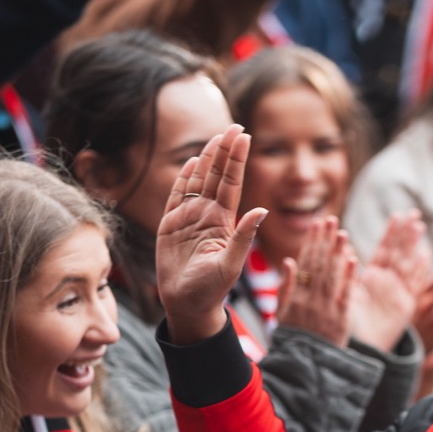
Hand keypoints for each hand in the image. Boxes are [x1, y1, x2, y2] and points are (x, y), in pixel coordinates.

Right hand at [157, 125, 265, 342]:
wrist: (187, 305)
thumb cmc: (211, 291)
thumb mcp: (230, 265)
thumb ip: (243, 237)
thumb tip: (262, 210)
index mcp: (223, 222)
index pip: (232, 183)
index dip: (237, 159)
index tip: (245, 136)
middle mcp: (208, 215)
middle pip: (217, 176)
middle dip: (225, 151)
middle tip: (235, 126)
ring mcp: (189, 218)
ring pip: (199, 181)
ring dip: (208, 159)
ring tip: (218, 137)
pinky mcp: (170, 225)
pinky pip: (177, 195)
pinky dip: (184, 178)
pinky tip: (193, 161)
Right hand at [277, 216, 356, 346]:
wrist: (305, 367)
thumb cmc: (293, 338)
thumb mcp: (282, 314)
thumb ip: (286, 287)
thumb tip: (289, 261)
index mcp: (295, 297)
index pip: (305, 264)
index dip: (312, 243)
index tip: (317, 224)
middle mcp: (310, 301)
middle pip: (319, 265)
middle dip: (325, 241)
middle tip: (331, 220)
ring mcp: (326, 310)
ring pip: (332, 277)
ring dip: (338, 253)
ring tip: (343, 233)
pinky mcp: (341, 320)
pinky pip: (345, 295)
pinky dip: (349, 277)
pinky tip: (353, 259)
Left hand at [350, 211, 429, 352]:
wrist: (359, 348)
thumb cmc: (349, 323)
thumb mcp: (346, 293)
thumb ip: (346, 271)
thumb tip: (343, 247)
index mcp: (371, 278)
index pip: (384, 249)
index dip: (391, 232)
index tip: (398, 215)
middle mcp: (386, 282)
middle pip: (399, 252)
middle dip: (406, 233)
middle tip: (414, 213)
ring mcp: (397, 293)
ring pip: (407, 264)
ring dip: (413, 246)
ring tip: (420, 226)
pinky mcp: (405, 305)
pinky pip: (414, 285)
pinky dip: (419, 271)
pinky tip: (425, 255)